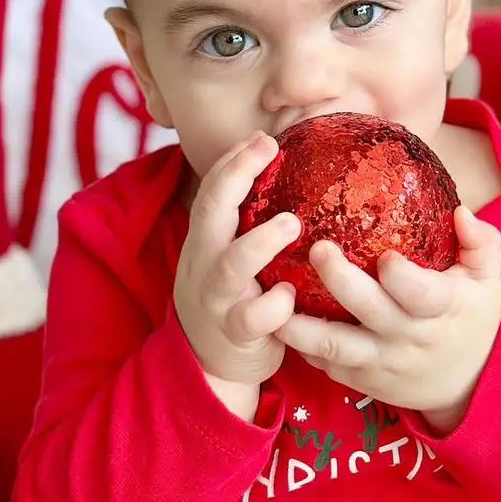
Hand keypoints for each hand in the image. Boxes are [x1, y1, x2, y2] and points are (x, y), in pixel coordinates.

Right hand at [175, 133, 299, 413]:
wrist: (208, 364)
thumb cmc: (235, 296)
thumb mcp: (229, 254)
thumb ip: (249, 221)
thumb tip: (296, 170)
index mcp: (206, 239)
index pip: (212, 190)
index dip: (234, 161)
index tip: (263, 137)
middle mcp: (204, 262)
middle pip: (209, 212)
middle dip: (235, 176)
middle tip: (267, 148)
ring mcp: (217, 298)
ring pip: (231, 266)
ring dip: (260, 241)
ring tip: (292, 223)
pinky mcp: (235, 333)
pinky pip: (252, 318)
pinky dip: (272, 306)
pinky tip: (291, 295)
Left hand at [277, 207, 500, 432]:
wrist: (469, 384)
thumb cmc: (473, 317)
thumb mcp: (488, 279)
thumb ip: (481, 242)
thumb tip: (460, 211)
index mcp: (442, 308)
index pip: (421, 293)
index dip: (401, 276)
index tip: (384, 254)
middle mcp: (408, 336)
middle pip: (368, 310)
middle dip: (339, 279)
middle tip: (317, 248)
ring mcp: (381, 361)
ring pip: (334, 346)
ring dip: (300, 324)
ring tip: (276, 293)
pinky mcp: (362, 379)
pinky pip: (327, 364)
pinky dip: (301, 346)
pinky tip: (279, 319)